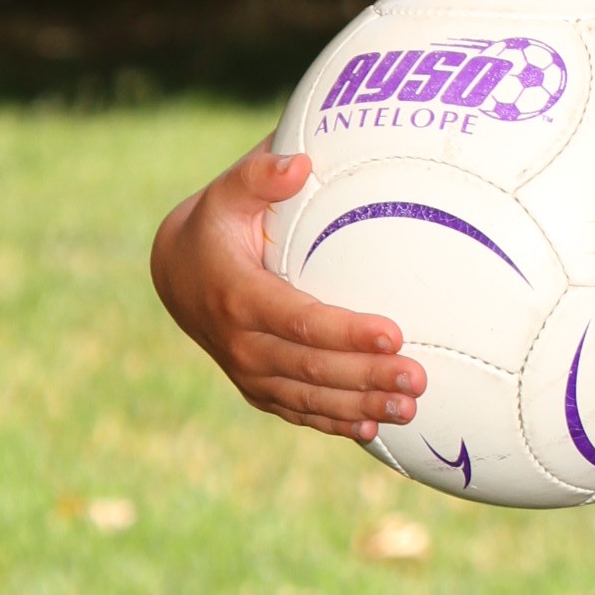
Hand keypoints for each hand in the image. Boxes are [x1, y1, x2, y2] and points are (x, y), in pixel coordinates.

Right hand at [150, 144, 425, 441]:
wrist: (177, 272)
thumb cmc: (216, 223)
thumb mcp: (227, 192)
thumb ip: (260, 174)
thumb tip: (301, 163)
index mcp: (238, 296)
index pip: (300, 321)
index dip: (347, 332)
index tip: (394, 334)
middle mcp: (241, 342)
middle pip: (313, 367)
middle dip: (368, 376)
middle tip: (418, 380)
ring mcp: (247, 371)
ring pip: (309, 396)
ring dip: (360, 406)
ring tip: (408, 408)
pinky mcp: (257, 386)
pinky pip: (297, 410)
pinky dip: (332, 422)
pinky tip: (370, 430)